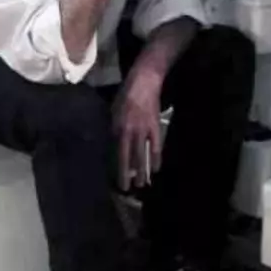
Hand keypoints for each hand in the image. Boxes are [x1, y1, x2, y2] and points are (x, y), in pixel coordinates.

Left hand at [115, 73, 165, 189]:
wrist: (144, 82)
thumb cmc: (126, 94)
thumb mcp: (114, 110)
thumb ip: (114, 127)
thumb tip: (114, 143)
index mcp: (119, 127)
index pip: (117, 152)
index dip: (118, 167)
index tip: (117, 178)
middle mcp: (131, 132)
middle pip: (129, 157)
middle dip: (128, 173)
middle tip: (127, 188)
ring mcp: (144, 130)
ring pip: (143, 155)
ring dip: (142, 170)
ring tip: (141, 183)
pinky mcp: (156, 127)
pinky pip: (156, 146)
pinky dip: (156, 158)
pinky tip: (156, 168)